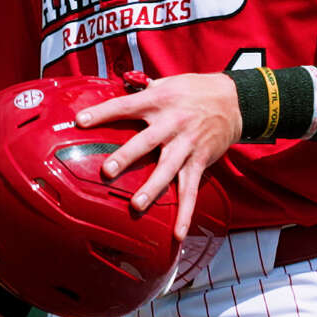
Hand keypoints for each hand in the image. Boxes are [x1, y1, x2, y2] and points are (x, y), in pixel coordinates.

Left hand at [74, 72, 238, 237]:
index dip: (103, 113)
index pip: (126, 106)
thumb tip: (114, 90)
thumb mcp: (168, 83)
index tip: (80, 121)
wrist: (236, 101)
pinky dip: (185, 212)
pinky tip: (177, 233)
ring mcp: (187, 145)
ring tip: (136, 205)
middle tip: (108, 170)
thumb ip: (143, 91)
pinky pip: (191, 189)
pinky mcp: (200, 161)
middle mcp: (173, 123)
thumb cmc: (195, 90)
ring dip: (153, 188)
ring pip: (168, 169)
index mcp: (159, 101)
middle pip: (146, 141)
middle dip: (127, 156)